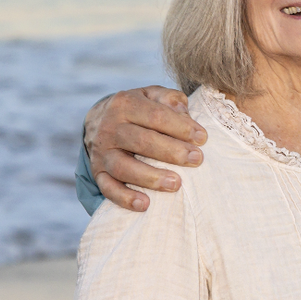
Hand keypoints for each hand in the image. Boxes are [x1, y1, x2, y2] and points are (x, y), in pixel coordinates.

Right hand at [86, 86, 205, 211]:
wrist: (98, 121)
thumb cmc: (137, 110)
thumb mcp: (151, 95)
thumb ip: (170, 99)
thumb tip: (184, 113)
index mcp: (124, 103)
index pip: (156, 115)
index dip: (181, 127)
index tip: (202, 138)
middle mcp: (109, 127)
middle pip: (141, 141)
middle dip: (172, 152)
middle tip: (197, 159)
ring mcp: (101, 152)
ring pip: (123, 167)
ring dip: (151, 178)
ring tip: (176, 184)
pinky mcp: (98, 173)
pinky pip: (108, 188)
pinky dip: (125, 198)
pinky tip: (145, 204)